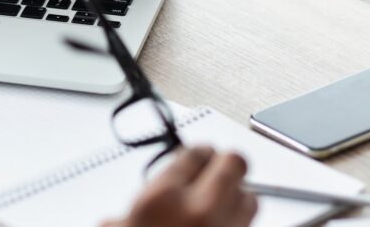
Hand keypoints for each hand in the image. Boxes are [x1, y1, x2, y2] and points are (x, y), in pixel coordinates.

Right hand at [103, 147, 256, 226]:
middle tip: (213, 165)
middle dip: (223, 161)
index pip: (194, 152)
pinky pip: (249, 222)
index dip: (195, 150)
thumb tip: (119, 218)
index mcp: (164, 198)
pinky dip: (238, 218)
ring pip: (250, 195)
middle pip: (233, 162)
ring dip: (236, 193)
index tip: (193, 153)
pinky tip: (223, 219)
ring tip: (220, 196)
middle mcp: (200, 210)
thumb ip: (123, 215)